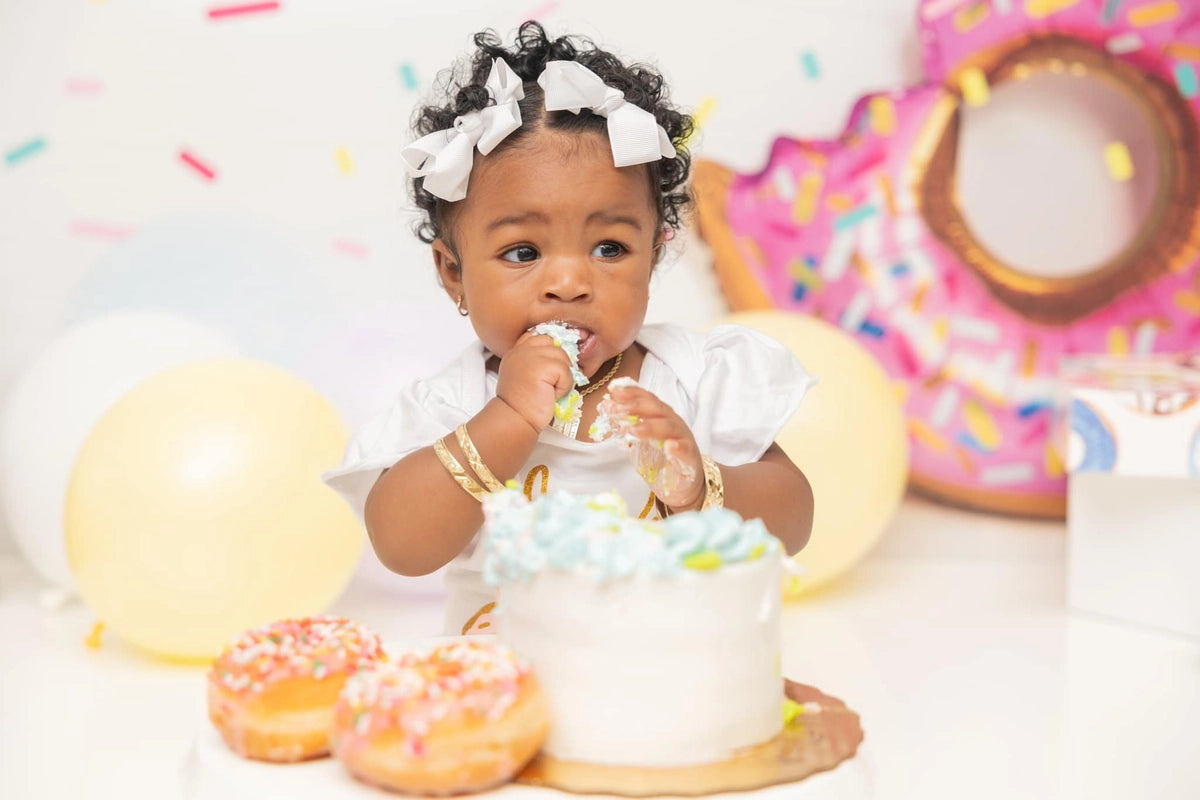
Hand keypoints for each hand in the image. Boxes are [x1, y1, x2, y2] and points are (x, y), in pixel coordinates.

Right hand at [495, 331, 576, 433]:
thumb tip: (565, 355)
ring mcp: (531, 355)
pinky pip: (567, 372)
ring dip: (562, 377)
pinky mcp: (544, 366)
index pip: (539, 336)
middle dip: (560, 362)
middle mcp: (521, 349)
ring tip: (549, 391)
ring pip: (563, 357)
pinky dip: (564, 386)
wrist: (515, 419)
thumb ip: (536, 362)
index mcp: (515, 351)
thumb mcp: (524, 376)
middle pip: (554, 344)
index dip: (552, 345)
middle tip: (554, 381)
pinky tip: (551, 395)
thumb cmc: (522, 404)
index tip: (557, 361)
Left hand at [606, 384, 703, 510]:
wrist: (683, 484)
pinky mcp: (690, 457)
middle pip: (655, 408)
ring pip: (668, 426)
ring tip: (633, 430)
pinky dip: (677, 447)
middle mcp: (672, 422)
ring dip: (650, 426)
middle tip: (615, 409)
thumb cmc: (661, 460)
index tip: (612, 391)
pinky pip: (685, 449)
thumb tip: (608, 410)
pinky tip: (669, 446)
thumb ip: (627, 426)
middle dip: (634, 406)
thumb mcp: (640, 442)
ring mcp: (683, 438)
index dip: (630, 393)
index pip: (646, 399)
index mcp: (660, 416)